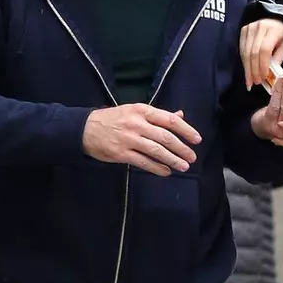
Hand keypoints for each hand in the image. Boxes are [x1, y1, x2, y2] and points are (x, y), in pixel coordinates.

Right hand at [83, 104, 200, 175]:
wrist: (85, 129)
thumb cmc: (114, 118)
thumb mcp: (135, 111)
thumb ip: (158, 115)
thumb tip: (180, 116)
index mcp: (142, 110)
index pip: (169, 120)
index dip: (186, 130)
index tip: (197, 139)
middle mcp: (137, 124)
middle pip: (166, 137)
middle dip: (182, 148)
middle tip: (192, 156)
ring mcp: (129, 139)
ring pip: (156, 151)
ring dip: (173, 160)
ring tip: (184, 166)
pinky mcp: (121, 153)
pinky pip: (143, 162)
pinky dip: (157, 168)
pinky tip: (166, 171)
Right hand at [240, 18, 282, 90]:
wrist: (276, 19)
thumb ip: (278, 58)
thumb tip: (271, 74)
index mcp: (273, 29)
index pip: (265, 49)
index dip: (263, 65)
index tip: (263, 77)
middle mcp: (260, 26)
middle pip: (253, 52)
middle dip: (253, 70)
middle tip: (255, 82)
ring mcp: (250, 27)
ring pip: (246, 52)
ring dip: (247, 68)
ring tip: (250, 80)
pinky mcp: (243, 30)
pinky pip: (242, 49)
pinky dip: (244, 62)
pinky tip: (247, 71)